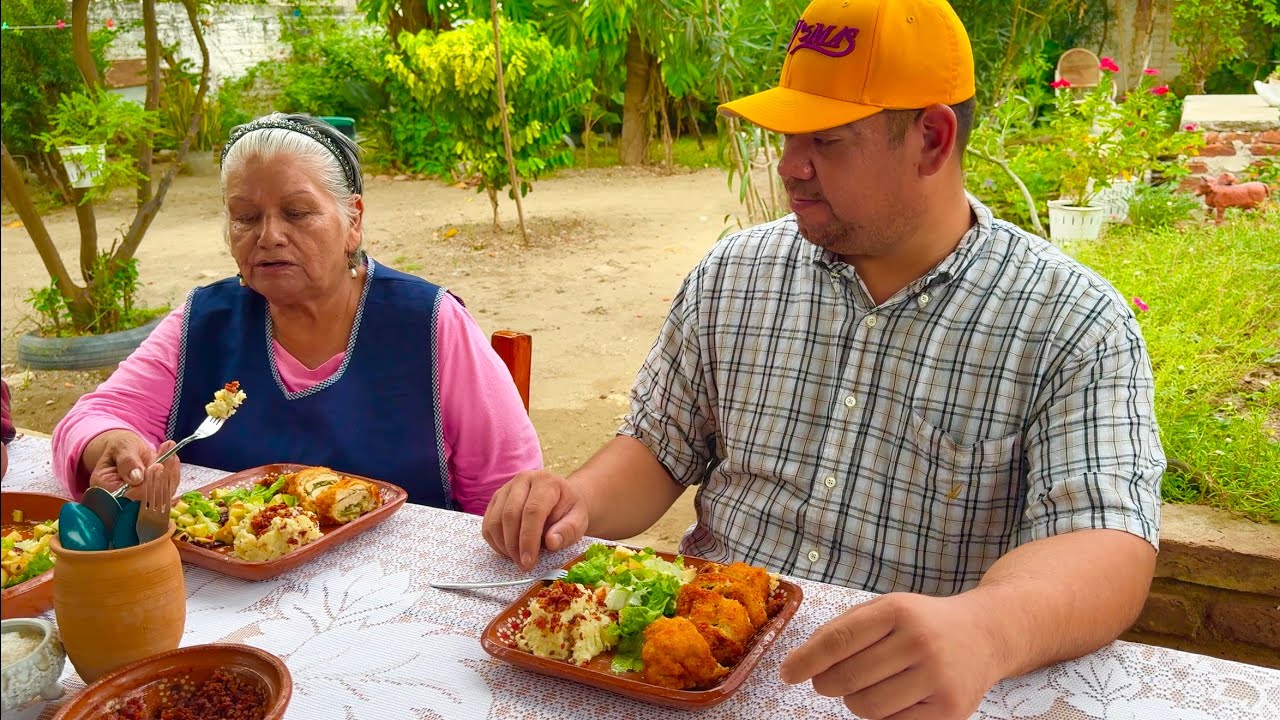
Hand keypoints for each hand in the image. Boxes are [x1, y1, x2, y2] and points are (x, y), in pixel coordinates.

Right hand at [84, 430, 180, 500]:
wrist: (127, 450)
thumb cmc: (121, 447)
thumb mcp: (122, 448)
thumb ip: (127, 462)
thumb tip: (136, 478)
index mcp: (107, 488)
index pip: (129, 494)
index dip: (147, 483)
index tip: (158, 465)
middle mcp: (123, 499)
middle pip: (148, 497)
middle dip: (162, 476)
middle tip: (169, 456)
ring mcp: (140, 499)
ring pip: (162, 494)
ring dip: (170, 473)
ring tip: (170, 451)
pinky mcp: (155, 496)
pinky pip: (169, 489)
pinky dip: (173, 473)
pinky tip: (172, 457)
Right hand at [481, 469, 589, 570]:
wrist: (560, 500)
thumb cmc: (568, 511)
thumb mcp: (579, 521)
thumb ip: (568, 531)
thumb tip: (552, 542)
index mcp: (546, 482)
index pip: (533, 511)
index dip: (528, 539)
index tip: (529, 561)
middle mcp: (522, 480)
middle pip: (510, 515)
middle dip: (515, 546)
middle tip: (524, 565)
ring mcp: (505, 489)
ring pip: (495, 521)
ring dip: (504, 546)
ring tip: (519, 558)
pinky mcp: (495, 500)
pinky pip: (488, 525)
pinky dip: (496, 543)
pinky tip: (510, 551)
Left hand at [780, 592, 1005, 719]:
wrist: (985, 634)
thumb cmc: (923, 622)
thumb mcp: (886, 609)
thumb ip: (844, 629)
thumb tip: (802, 661)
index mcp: (898, 611)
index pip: (838, 640)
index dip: (805, 660)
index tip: (786, 673)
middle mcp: (920, 642)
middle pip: (848, 678)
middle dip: (827, 683)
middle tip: (827, 681)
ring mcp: (938, 678)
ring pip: (867, 707)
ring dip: (854, 701)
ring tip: (867, 686)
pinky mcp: (949, 710)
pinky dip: (882, 715)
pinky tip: (893, 697)